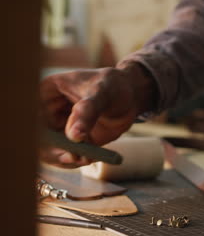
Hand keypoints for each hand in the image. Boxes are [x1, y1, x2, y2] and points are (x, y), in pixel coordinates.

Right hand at [39, 63, 155, 167]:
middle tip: (73, 157)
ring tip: (86, 158)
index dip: (34, 132)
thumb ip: (88, 112)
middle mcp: (48, 112)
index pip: (29, 115)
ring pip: (50, 150)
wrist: (131, 96)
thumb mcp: (102, 93)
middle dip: (52, 151)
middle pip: (36, 137)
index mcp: (47, 92)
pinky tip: (91, 157)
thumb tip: (74, 136)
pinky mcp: (72, 141)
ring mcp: (59, 127)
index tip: (49, 145)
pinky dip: (75, 161)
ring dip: (65, 158)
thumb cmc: (114, 85)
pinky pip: (66, 156)